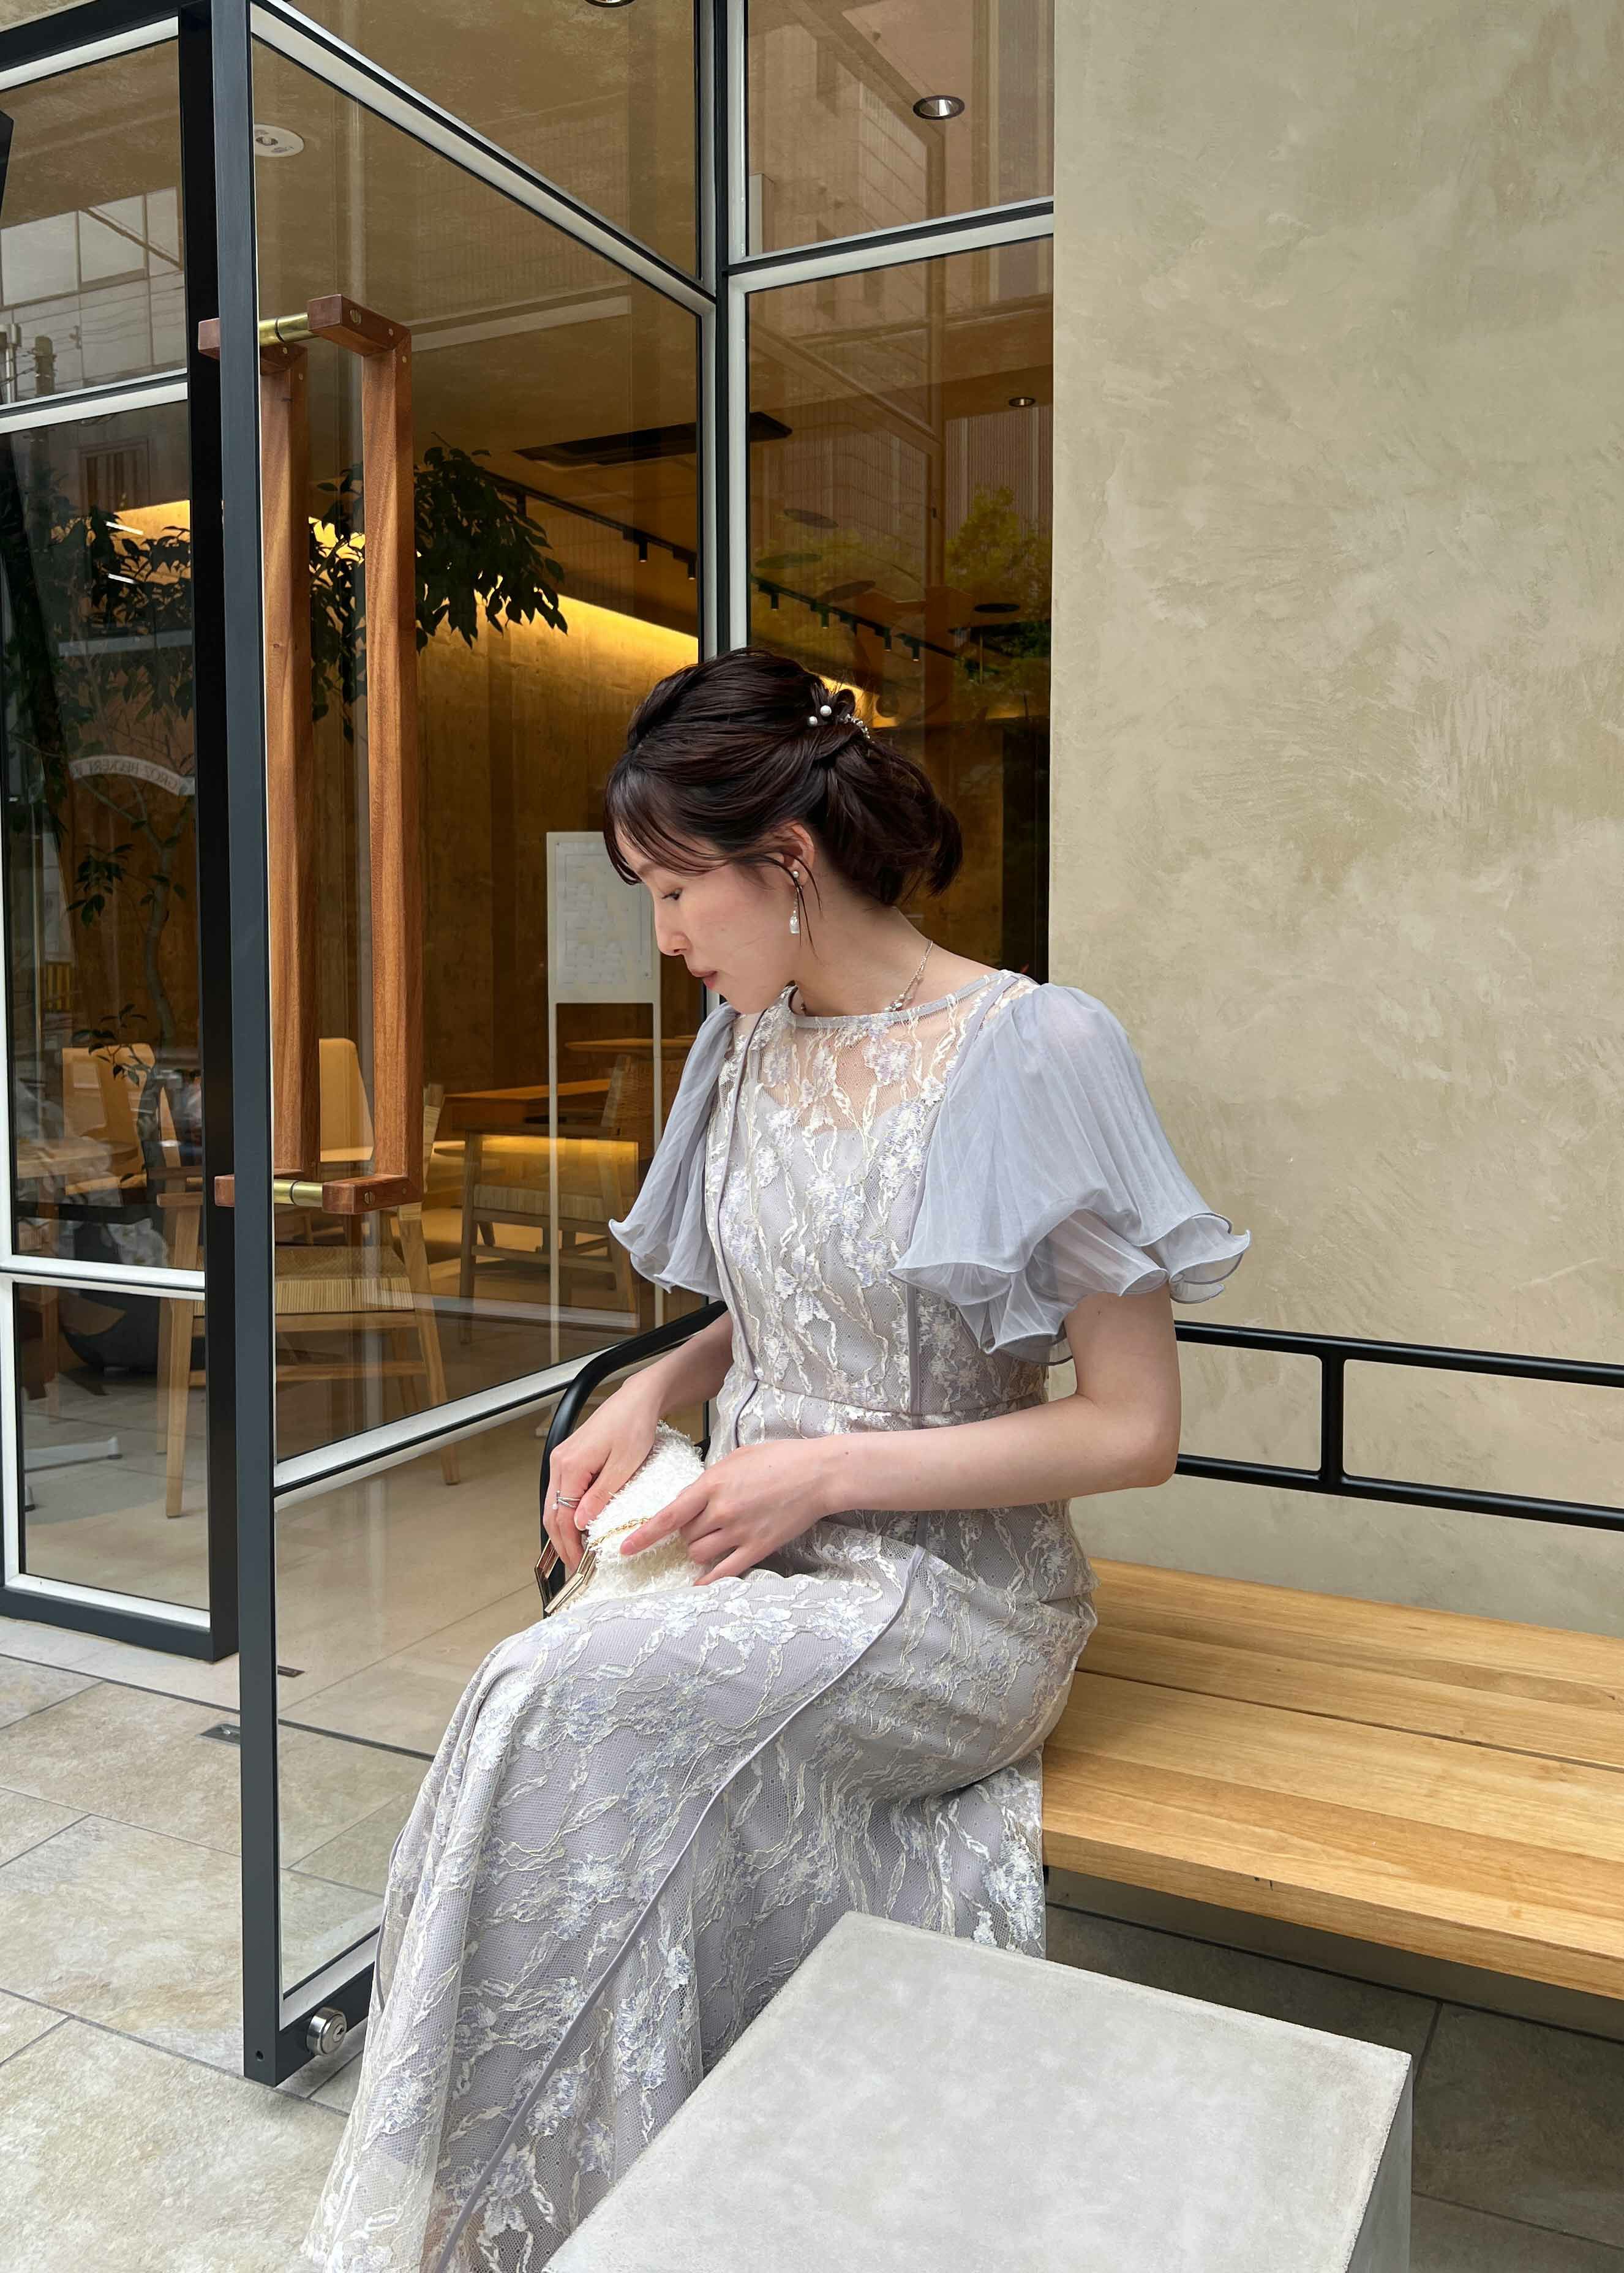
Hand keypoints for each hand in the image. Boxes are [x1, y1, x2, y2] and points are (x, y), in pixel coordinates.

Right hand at [542, 1377, 662, 1575]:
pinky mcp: (570, 1457)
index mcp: (571, 1465)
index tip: (580, 1564)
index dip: (570, 1544)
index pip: (563, 1516)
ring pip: (554, 1503)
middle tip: (574, 1566)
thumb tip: (581, 1523)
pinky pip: (562, 1491)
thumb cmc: (634, 1426)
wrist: (637, 1400)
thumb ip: (600, 1496)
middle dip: (561, 1542)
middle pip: (552, 1512)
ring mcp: (563, 1459)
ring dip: (562, 1529)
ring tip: (575, 1551)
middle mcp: (560, 1461)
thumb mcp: (624, 1466)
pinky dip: (566, 1512)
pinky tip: (577, 1526)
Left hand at [619, 1439, 836, 1584]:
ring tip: (712, 1537)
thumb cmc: (779, 1459)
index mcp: (712, 1484)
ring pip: (699, 1554)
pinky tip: (699, 1584)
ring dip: (698, 1549)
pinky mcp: (758, 1548)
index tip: (624, 1549)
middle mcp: (722, 1510)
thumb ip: (710, 1480)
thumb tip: (691, 1499)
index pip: (668, 1515)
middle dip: (685, 1532)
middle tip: (699, 1522)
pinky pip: (725, 1572)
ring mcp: (740, 1532)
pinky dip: (708, 1580)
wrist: (818, 1473)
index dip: (644, 1535)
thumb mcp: (736, 1458)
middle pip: (684, 1536)